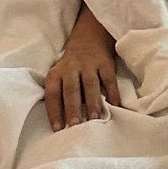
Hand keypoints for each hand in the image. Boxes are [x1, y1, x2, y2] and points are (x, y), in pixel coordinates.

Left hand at [44, 9, 120, 130]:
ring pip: (90, 84)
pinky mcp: (105, 64)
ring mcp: (89, 65)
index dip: (54, 111)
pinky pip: (109, 79)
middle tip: (75, 125)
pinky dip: (112, 93)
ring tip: (94, 119)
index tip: (57, 129)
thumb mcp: (60, 76)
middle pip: (70, 89)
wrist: (88, 39)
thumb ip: (61, 95)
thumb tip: (63, 124)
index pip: (52, 93)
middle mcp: (71, 68)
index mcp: (56, 73)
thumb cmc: (71, 69)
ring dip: (92, 102)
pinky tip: (115, 106)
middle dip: (72, 108)